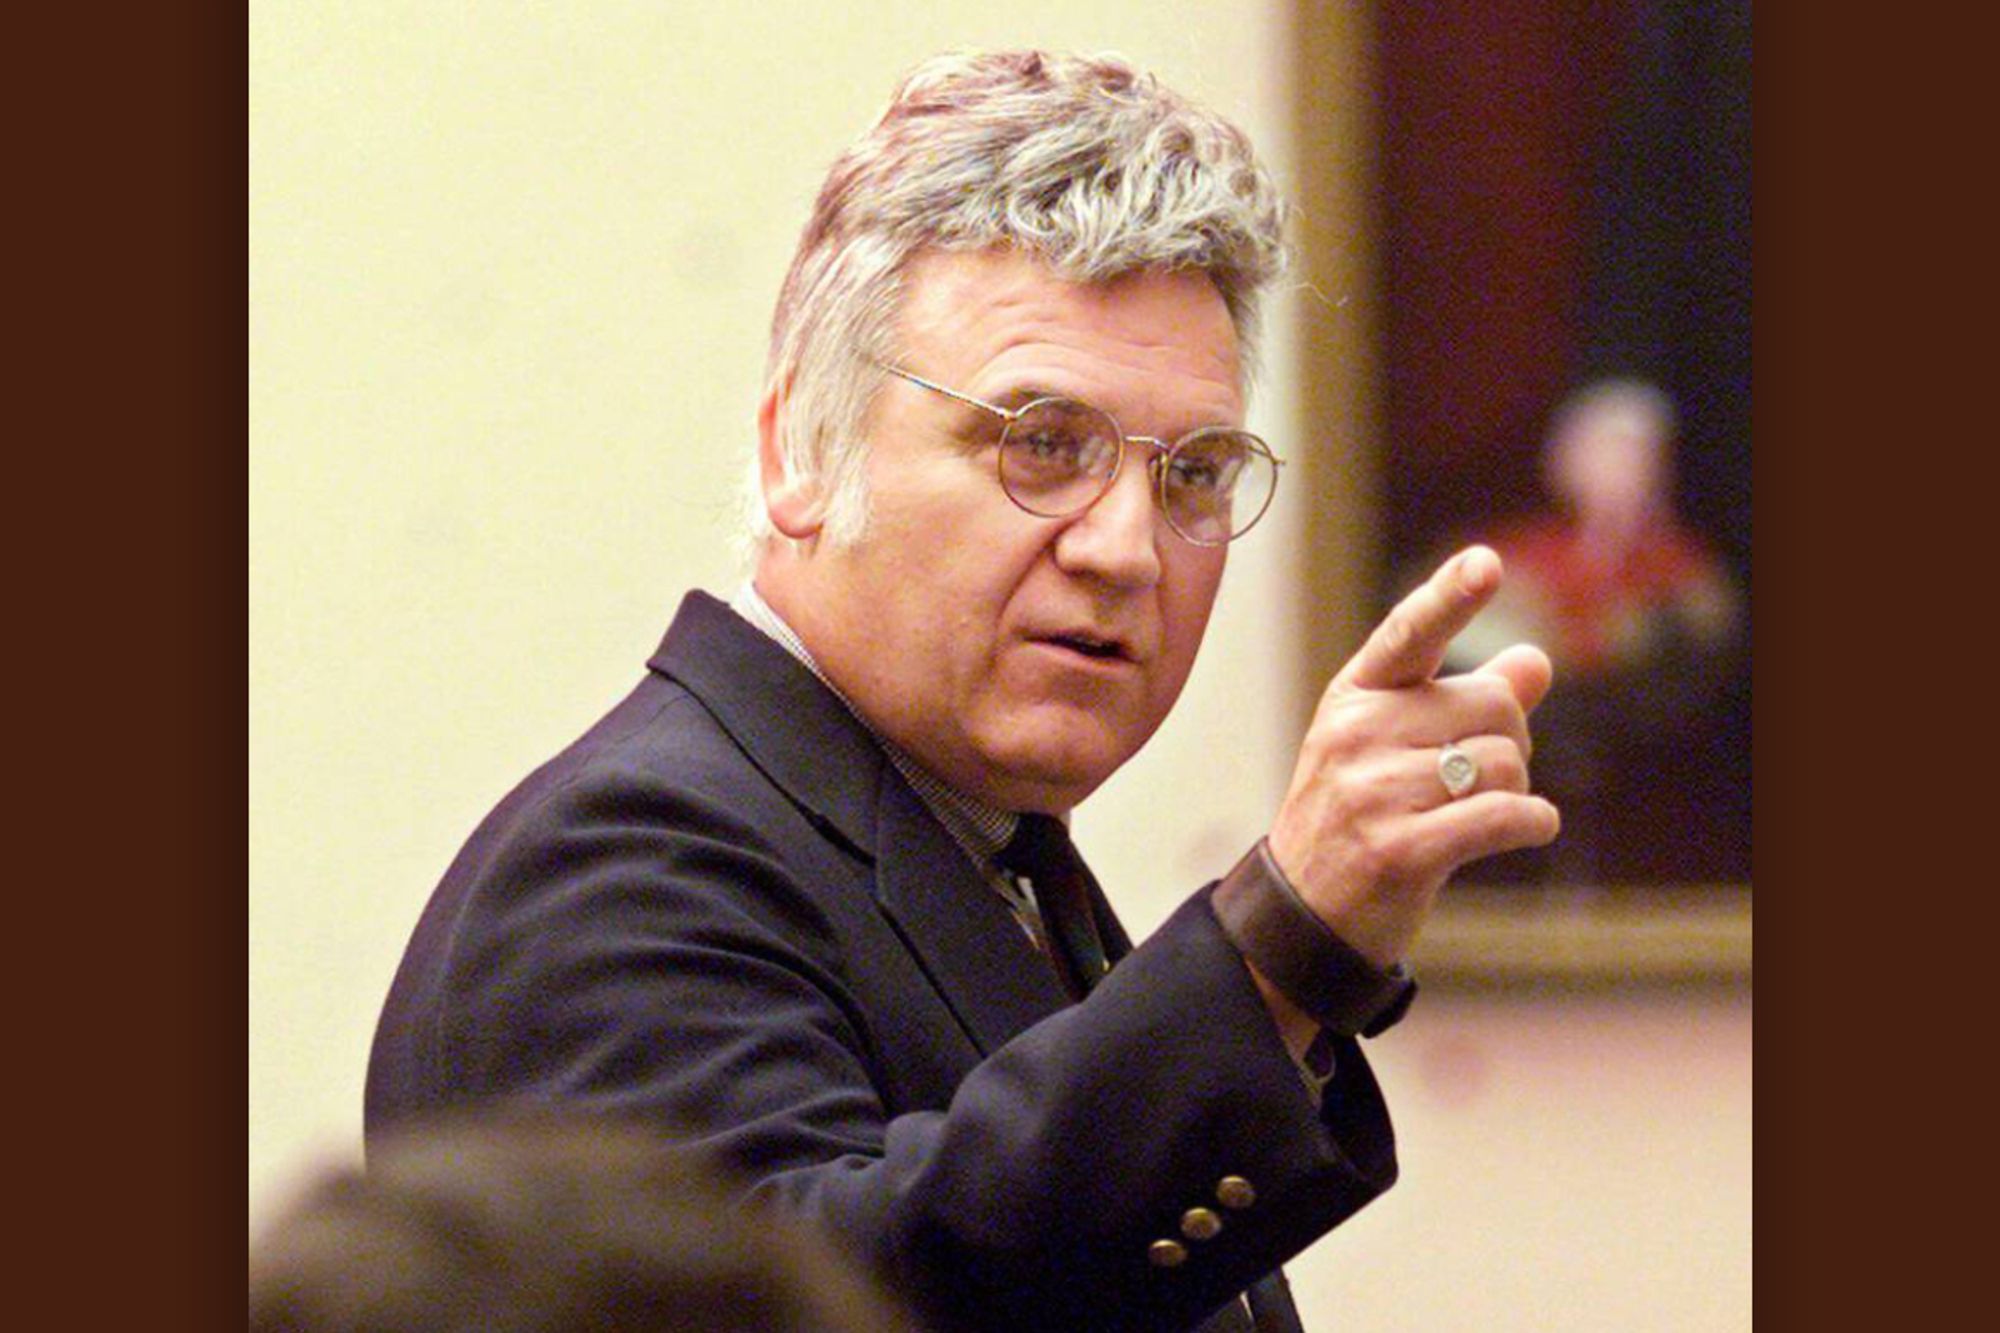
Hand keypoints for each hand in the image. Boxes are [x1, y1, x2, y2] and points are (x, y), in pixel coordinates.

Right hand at [1267, 546, 1560, 968]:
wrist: (1301, 914)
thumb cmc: (1360, 817)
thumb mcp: (1395, 747)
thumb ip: (1467, 700)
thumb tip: (1537, 659)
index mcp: (1355, 695)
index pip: (1410, 634)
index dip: (1451, 597)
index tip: (1487, 563)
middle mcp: (1356, 734)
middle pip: (1495, 705)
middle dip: (1512, 742)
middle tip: (1478, 779)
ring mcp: (1372, 793)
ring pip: (1505, 764)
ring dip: (1516, 791)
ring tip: (1477, 815)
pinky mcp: (1398, 850)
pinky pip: (1504, 816)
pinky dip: (1533, 823)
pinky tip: (1528, 829)